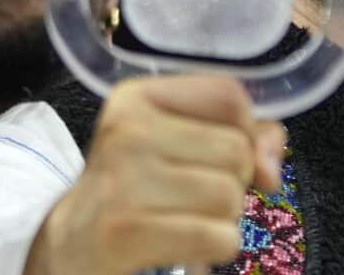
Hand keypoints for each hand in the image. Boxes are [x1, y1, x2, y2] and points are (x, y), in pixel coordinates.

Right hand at [24, 75, 284, 274]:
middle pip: (236, 150)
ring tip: (183, 217)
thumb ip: (234, 134)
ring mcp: (124, 181)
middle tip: (190, 194)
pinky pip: (220, 237)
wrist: (72, 244)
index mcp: (136, 97)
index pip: (228, 95)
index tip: (224, 155)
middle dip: (231, 181)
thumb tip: (271, 161)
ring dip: (222, 218)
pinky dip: (215, 247)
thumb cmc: (133, 188)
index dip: (246, 129)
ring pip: (230, 196)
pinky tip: (184, 243)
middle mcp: (127, 130)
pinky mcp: (128, 232)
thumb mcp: (174, 143)